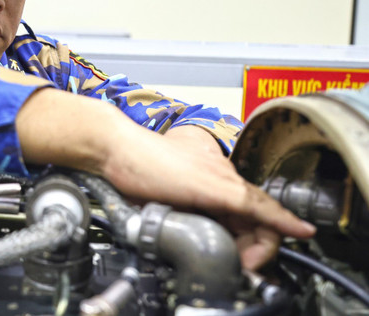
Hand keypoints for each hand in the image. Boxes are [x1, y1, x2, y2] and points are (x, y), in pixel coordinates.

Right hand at [16, 89, 315, 269]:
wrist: (116, 147)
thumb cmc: (130, 164)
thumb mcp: (159, 190)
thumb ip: (174, 202)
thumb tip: (174, 216)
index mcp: (208, 174)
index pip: (244, 208)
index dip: (249, 235)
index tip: (242, 256)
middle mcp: (220, 172)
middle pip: (256, 215)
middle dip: (257, 246)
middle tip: (244, 265)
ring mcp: (220, 178)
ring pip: (260, 215)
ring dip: (261, 246)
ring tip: (245, 264)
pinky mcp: (217, 187)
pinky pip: (258, 207)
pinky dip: (281, 222)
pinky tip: (297, 230)